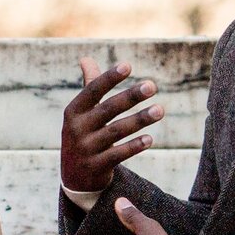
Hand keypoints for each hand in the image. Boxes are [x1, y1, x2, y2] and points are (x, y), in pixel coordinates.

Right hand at [61, 58, 162, 198]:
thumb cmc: (83, 134)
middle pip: (107, 109)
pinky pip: (118, 154)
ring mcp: (86, 148)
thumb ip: (89, 87)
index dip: (109, 78)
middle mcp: (77, 128)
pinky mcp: (97, 166)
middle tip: (152, 85)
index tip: (128, 65)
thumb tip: (86, 58)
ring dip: (139, 119)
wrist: (74, 175)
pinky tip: (150, 139)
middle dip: (130, 97)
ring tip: (160, 109)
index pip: (92, 91)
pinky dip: (134, 146)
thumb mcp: (81, 113)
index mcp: (73, 111)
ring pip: (116, 131)